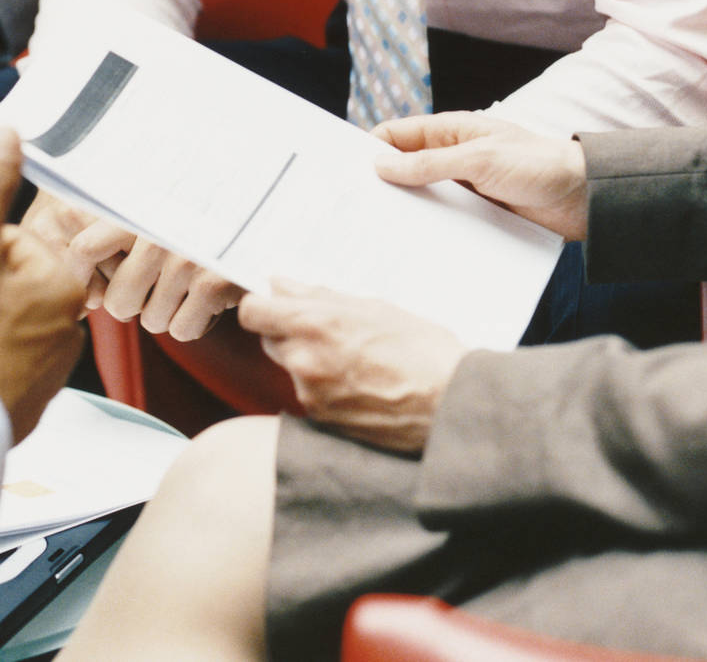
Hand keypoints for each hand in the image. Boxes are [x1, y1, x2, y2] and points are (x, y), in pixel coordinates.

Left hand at [22, 194, 239, 338]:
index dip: (79, 280)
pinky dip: (194, 321)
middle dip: (134, 304)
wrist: (258, 214)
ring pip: (151, 320)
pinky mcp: (213, 283)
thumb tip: (68, 254)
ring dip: (167, 312)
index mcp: (134, 211)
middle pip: (119, 301)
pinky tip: (207, 295)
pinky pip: (182, 330)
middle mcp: (156, 233)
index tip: (86, 294)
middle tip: (154, 286)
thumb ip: (109, 222)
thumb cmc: (194, 217)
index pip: (83, 251)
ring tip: (185, 284)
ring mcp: (185, 258)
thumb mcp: (150, 207)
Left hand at [239, 282, 463, 452]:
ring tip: (354, 358)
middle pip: (270, 340)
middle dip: (289, 331)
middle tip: (326, 328)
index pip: (253, 312)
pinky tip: (360, 382)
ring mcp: (312, 395)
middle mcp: (305, 361)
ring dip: (308, 359)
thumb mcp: (374, 308)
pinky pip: (309, 393)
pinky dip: (324, 386)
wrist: (452, 407)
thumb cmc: (423, 351)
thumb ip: (320, 296)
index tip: (276, 304)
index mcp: (316, 325)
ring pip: (291, 367)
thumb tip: (282, 286)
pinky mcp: (323, 421)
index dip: (263, 306)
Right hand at [372, 112, 588, 240]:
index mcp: (451, 132)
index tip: (344, 172)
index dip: (369, 149)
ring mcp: (464, 189)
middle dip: (381, 184)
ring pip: (422, 199)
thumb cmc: (537, 165)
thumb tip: (380, 165)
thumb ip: (429, 164)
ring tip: (376, 234)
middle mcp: (453, 158)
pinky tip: (412, 248)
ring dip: (406, 212)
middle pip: (405, 169)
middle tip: (352, 209)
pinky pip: (444, 222)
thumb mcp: (479, 160)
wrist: (586, 199)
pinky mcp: (477, 216)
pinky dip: (429, 230)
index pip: (396, 135)